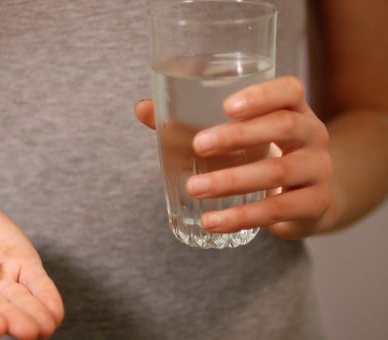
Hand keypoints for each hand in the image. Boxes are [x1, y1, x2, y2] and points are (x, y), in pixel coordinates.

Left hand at [135, 76, 334, 238]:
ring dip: (232, 181)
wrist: (312, 195)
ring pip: (277, 171)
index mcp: (294, 109)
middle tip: (198, 145)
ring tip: (194, 189)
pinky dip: (242, 217)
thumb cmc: (264, 154)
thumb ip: (190, 121)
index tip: (225, 106)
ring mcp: (318, 169)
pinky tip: (213, 221)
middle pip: (283, 126)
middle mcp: (313, 134)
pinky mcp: (315, 204)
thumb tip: (142, 108)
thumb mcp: (240, 134)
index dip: (261, 95)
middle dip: (238, 136)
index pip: (289, 90)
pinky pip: (278, 211)